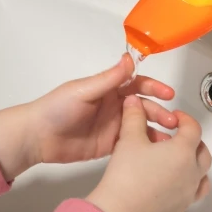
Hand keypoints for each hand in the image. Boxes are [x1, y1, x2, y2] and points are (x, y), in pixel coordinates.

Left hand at [30, 54, 176, 163]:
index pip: (137, 85)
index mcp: (109, 89)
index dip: (154, 87)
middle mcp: (115, 106)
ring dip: (157, 129)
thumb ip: (108, 78)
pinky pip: (133, 144)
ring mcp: (114, 126)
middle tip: (173, 121)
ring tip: (170, 139)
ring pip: (142, 126)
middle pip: (144, 106)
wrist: (38, 137)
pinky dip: (146, 146)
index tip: (168, 93)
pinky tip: (157, 152)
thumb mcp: (83, 90)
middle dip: (160, 111)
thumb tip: (129, 59)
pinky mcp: (111, 145)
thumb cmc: (57, 108)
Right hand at [87, 95, 211, 211]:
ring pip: (202, 176)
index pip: (194, 129)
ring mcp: (188, 194)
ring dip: (194, 165)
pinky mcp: (179, 210)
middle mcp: (191, 173)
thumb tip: (135, 103)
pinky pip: (191, 194)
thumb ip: (134, 117)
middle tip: (177, 136)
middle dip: (193, 141)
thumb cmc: (126, 177)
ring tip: (178, 161)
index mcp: (183, 152)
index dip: (186, 119)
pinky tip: (171, 184)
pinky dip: (187, 185)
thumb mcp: (128, 140)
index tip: (176, 117)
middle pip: (203, 152)